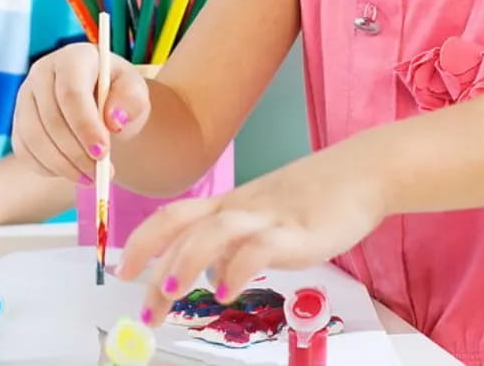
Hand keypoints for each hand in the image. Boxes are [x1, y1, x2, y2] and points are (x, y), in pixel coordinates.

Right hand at [12, 43, 149, 184]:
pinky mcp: (18, 122)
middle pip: (51, 119)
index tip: (102, 153)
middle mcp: (42, 73)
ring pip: (34, 139)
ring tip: (91, 177)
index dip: (85, 126)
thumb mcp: (134, 93)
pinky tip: (73, 171)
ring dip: (63, 165)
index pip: (71, 93)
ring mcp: (25, 97)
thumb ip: (131, 101)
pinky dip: (48, 168)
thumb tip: (115, 120)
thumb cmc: (117, 94)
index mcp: (72, 58)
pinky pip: (25, 151)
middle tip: (101, 174)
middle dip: (77, 153)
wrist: (99, 101)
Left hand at [116, 143, 388, 326]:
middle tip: (143, 310)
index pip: (171, 217)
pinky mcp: (297, 231)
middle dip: (154, 266)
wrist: (361, 172)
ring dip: (186, 261)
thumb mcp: (262, 219)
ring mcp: (266, 217)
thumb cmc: (313, 197)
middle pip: (183, 228)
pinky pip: (260, 247)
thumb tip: (209, 276)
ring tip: (170, 293)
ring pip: (213, 231)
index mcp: (227, 205)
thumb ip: (232, 245)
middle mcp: (238, 208)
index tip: (122, 272)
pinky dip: (238, 268)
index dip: (142, 242)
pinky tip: (227, 290)